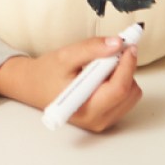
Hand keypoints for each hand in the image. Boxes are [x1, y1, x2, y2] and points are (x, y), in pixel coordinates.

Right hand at [0, 35, 141, 132]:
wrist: (33, 87)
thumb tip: (116, 43)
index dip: (127, 65)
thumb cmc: (46, 73)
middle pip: (129, 92)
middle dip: (126, 68)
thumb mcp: (65, 56)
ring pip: (130, 96)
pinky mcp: (106, 118)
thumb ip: (91, 49)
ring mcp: (103, 121)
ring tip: (102, 63)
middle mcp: (98, 119)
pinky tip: (103, 74)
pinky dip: (119, 82)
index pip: (119, 89)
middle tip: (114, 49)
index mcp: (86, 107)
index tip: (128, 45)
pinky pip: (125, 99)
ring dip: (123, 75)